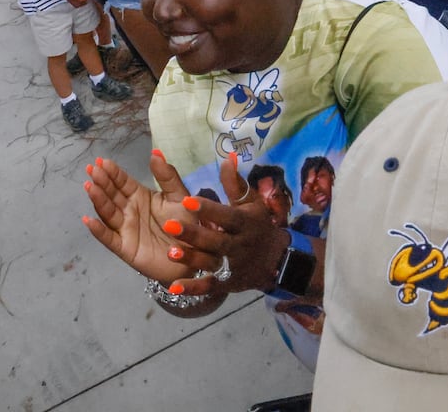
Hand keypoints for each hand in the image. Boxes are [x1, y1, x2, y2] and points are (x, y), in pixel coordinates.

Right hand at [82, 152, 196, 284]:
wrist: (194, 255)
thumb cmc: (186, 225)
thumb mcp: (179, 197)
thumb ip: (167, 176)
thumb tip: (155, 152)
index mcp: (139, 196)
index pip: (122, 182)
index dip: (112, 172)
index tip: (102, 161)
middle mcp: (128, 211)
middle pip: (111, 195)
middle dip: (102, 182)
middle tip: (92, 169)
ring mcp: (125, 229)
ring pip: (108, 213)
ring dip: (98, 200)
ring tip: (90, 187)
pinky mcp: (125, 248)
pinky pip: (109, 238)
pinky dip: (98, 230)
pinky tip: (88, 220)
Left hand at [163, 150, 292, 298]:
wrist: (278, 261)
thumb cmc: (258, 226)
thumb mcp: (251, 204)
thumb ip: (236, 184)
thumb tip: (228, 157)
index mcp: (245, 222)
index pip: (227, 215)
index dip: (209, 209)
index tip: (188, 200)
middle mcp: (240, 245)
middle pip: (216, 240)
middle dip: (194, 234)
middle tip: (169, 225)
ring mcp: (234, 266)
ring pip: (212, 263)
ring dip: (191, 259)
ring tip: (170, 252)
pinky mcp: (228, 283)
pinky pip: (210, 286)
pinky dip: (193, 288)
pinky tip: (174, 287)